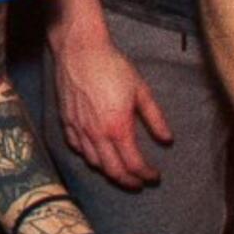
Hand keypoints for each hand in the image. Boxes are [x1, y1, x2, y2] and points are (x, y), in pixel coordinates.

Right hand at [50, 27, 171, 187]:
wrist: (80, 50)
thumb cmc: (112, 65)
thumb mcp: (141, 90)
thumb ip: (155, 118)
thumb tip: (167, 139)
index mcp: (118, 127)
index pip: (134, 163)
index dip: (146, 174)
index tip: (154, 176)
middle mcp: (97, 133)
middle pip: (113, 171)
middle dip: (128, 181)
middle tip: (139, 183)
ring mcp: (79, 129)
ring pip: (94, 162)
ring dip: (109, 171)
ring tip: (120, 171)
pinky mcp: (67, 121)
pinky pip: (76, 148)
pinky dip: (88, 156)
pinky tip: (96, 154)